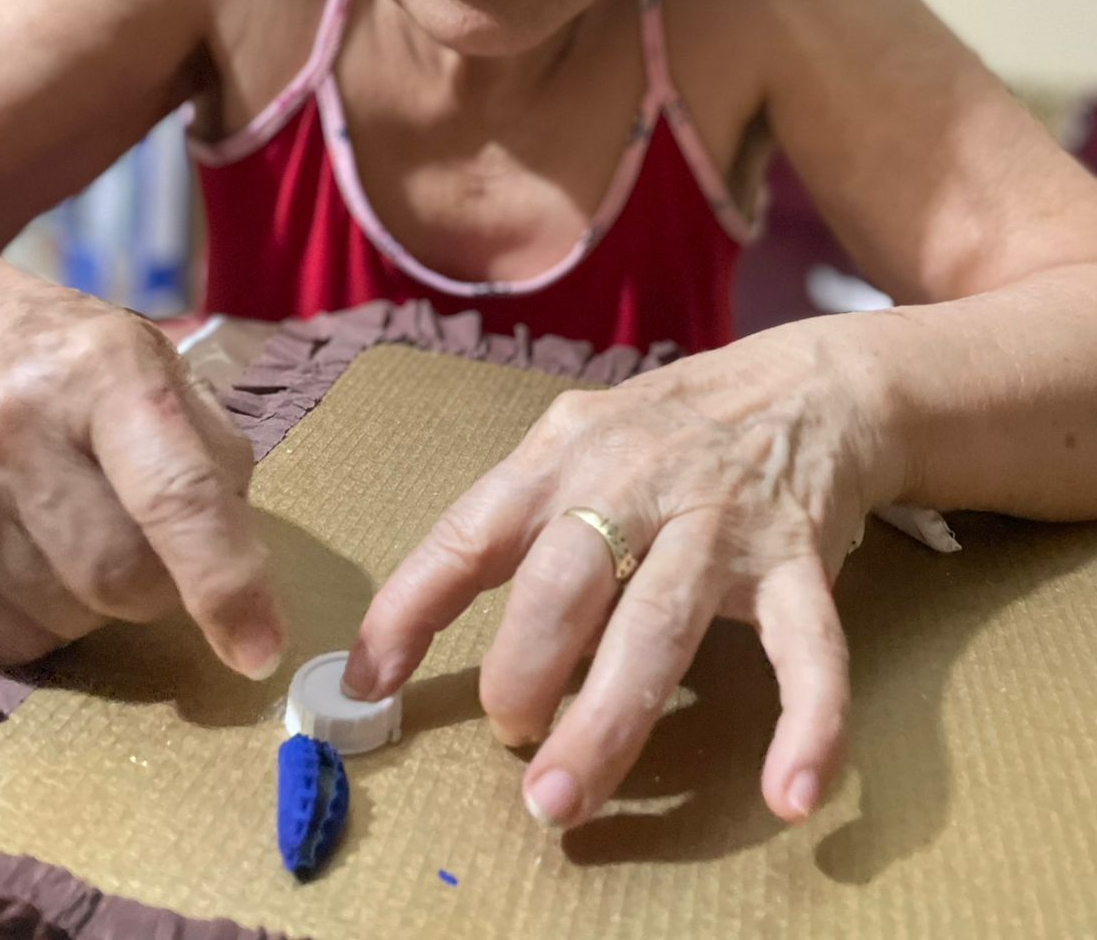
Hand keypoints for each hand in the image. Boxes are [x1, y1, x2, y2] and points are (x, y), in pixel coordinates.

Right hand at [0, 232, 282, 674]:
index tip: (261, 649)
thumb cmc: (65, 355)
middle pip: (123, 576)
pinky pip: (15, 641)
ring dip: (109, 601)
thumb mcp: (154, 362)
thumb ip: (210, 451)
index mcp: (103, 369)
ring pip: (73, 617)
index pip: (176, 492)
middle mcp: (17, 425)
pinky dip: (54, 620)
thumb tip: (238, 563)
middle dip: (168, 583)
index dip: (226, 581)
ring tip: (90, 524)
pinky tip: (44, 552)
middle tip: (164, 542)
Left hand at [345, 322, 892, 828]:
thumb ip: (524, 517)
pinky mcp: (798, 558)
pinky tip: (789, 794)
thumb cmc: (672, 427)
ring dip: (608, 720)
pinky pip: (806, 648)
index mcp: (565, 453)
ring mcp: (720, 520)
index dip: (411, 606)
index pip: (471, 530)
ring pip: (658, 624)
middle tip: (511, 743)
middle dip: (521, 674)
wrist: (809, 383)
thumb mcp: (582, 440)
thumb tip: (439, 624)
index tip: (370, 681)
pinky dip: (806, 722)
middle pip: (562, 583)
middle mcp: (635, 480)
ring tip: (564, 796)